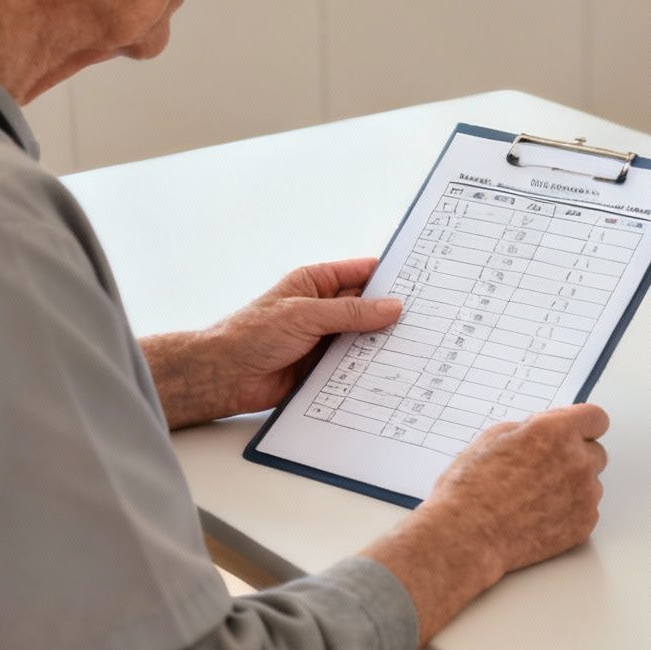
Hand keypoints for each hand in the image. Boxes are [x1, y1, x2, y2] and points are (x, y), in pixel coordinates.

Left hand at [201, 258, 401, 418]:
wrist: (224, 376)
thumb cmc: (252, 334)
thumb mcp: (305, 314)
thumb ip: (350, 312)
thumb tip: (391, 307)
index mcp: (317, 283)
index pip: (362, 273)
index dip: (390, 276)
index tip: (421, 282)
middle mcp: (324, 309)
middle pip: (368, 308)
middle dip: (392, 314)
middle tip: (426, 320)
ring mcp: (325, 339)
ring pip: (364, 339)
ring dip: (382, 344)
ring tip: (416, 347)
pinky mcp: (323, 368)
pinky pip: (354, 366)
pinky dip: (369, 370)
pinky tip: (390, 372)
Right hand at [421, 404, 608, 577]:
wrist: (467, 536)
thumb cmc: (471, 488)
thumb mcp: (494, 438)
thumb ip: (530, 430)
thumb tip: (543, 432)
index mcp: (556, 432)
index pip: (596, 418)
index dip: (583, 426)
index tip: (574, 434)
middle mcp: (577, 460)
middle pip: (596, 452)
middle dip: (576, 456)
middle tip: (546, 469)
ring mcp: (584, 495)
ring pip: (591, 483)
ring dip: (573, 486)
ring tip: (536, 497)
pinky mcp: (584, 524)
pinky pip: (586, 510)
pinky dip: (570, 511)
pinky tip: (539, 515)